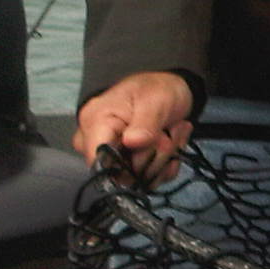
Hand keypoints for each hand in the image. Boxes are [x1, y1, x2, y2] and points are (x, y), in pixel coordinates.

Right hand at [72, 70, 194, 184]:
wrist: (173, 89)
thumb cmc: (157, 88)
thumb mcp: (155, 100)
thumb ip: (145, 122)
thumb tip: (133, 142)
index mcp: (96, 122)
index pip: (97, 160)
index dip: (124, 165)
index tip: (149, 150)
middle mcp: (98, 143)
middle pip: (121, 174)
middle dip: (153, 156)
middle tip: (167, 134)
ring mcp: (114, 156)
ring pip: (138, 179)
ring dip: (164, 158)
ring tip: (171, 131)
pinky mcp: (129, 165)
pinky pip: (149, 180)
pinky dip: (166, 163)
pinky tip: (172, 141)